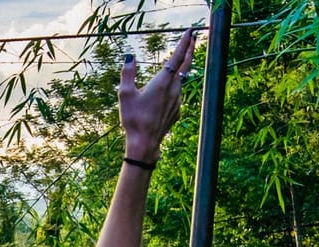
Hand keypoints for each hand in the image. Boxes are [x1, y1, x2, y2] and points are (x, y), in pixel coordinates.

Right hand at [119, 30, 197, 163]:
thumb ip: (127, 73)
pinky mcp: (177, 111)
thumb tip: (129, 57)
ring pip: (182, 79)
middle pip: (186, 66)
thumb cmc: (133, 119)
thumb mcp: (125, 94)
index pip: (177, 58)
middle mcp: (174, 90)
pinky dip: (175, 85)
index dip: (185, 43)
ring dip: (182, 68)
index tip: (191, 32)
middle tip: (193, 37)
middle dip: (190, 50)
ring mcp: (178, 101)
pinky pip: (177, 94)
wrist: (145, 143)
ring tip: (179, 60)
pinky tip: (168, 88)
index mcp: (162, 82)